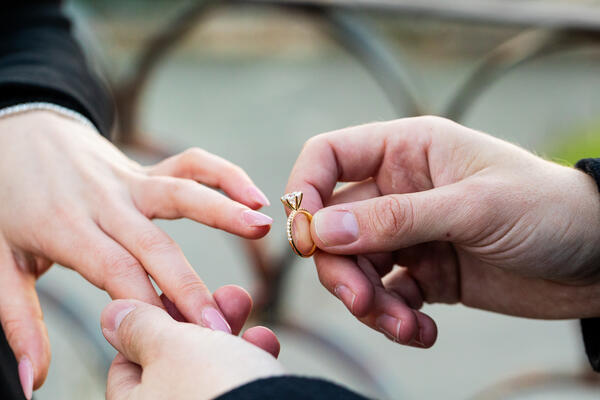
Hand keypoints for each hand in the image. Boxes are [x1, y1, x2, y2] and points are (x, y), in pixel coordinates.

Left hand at [0, 111, 272, 394]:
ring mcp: (129, 180)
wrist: (17, 132)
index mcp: (67, 228)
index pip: (116, 273)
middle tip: (221, 327)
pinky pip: (190, 163)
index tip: (178, 344)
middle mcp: (105, 202)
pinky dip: (224, 174)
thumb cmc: (7, 204)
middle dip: (190, 288)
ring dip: (223, 211)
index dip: (150, 309)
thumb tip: (34, 383)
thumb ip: (19, 323)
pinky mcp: (146, 168)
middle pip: (154, 246)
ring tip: (261, 227)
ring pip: (181, 193)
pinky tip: (254, 195)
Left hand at [101, 288, 282, 399]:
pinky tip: (265, 340)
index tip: (172, 298)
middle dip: (197, 319)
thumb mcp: (171, 345)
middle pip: (172, 360)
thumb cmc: (217, 386)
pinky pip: (236, 383)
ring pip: (208, 367)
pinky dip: (249, 357)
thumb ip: (140, 326)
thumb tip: (111, 315)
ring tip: (243, 305)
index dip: (151, 322)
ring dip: (229, 331)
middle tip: (216, 295)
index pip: (126, 360)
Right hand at [285, 116, 599, 346]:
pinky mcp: (425, 272)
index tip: (308, 238)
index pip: (328, 157)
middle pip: (334, 225)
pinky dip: (395, 319)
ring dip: (369, 303)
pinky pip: (387, 297)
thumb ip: (397, 219)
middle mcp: (400, 188)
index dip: (306, 191)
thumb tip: (323, 230)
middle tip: (361, 301)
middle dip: (342, 268)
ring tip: (404, 326)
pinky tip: (422, 332)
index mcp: (407, 150)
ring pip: (356, 267)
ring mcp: (411, 233)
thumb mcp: (474, 208)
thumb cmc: (548, 210)